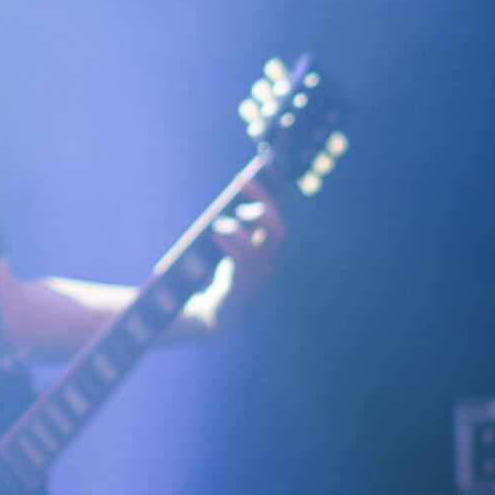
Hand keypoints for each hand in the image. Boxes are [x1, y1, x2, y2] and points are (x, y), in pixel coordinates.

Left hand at [181, 185, 284, 336]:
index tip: (241, 178)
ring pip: (259, 249)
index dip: (261, 196)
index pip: (273, 216)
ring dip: (238, 232)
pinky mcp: (243, 288)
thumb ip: (238, 230)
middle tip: (240, 207)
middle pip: (278, 231)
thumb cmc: (229, 278)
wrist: (223, 316)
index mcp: (268, 248)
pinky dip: (230, 247)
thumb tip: (229, 200)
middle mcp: (268, 260)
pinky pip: (241, 265)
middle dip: (263, 213)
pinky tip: (215, 235)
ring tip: (217, 223)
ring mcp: (258, 276)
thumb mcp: (236, 251)